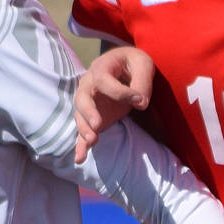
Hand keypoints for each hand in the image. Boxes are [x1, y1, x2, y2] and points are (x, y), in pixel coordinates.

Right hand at [74, 46, 154, 163]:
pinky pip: (83, 131)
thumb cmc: (133, 64)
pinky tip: (80, 159)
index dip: (121, 92)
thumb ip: (142, 81)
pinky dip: (81, 145)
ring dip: (84, 130)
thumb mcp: (143, 64)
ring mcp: (89, 103)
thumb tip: (141, 103)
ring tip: (92, 141)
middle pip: (82, 98)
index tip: (140, 100)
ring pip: (80, 117)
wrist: (125, 68)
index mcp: (101, 68)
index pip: (104, 81)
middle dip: (88, 112)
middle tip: (97, 124)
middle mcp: (89, 85)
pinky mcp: (92, 118)